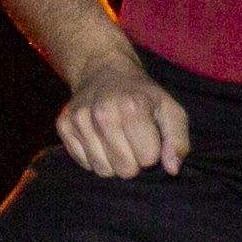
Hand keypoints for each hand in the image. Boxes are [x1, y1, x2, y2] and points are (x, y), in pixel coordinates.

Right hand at [57, 55, 190, 178]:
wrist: (104, 70)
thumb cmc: (142, 95)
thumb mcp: (170, 110)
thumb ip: (178, 140)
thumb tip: (172, 169)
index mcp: (133, 107)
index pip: (148, 159)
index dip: (152, 151)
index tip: (148, 136)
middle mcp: (103, 113)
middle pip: (125, 169)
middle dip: (133, 161)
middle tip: (132, 141)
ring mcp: (80, 120)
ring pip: (103, 170)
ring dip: (113, 162)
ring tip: (116, 141)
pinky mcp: (64, 126)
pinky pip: (84, 164)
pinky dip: (94, 157)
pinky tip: (99, 140)